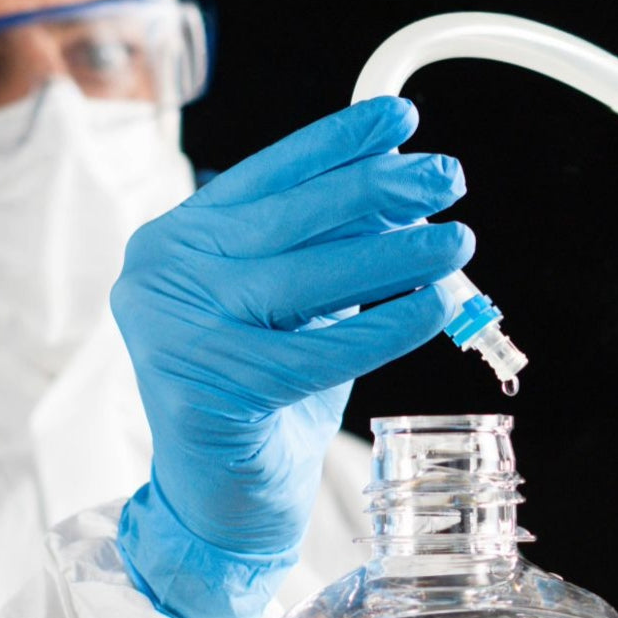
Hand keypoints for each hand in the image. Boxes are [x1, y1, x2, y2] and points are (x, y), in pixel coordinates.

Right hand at [112, 96, 472, 617]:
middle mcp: (161, 276)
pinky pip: (315, 350)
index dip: (335, 145)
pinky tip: (431, 309)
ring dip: (392, 257)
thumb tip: (404, 194)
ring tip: (456, 245)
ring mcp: (173, 332)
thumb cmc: (262, 392)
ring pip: (304, 281)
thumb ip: (328, 250)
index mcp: (177, 242)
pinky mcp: (202, 390)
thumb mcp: (294, 305)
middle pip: (287, 221)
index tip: (400, 121)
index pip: (264, 177)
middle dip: (376, 193)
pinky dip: (383, 328)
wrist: (222, 496)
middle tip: (447, 178)